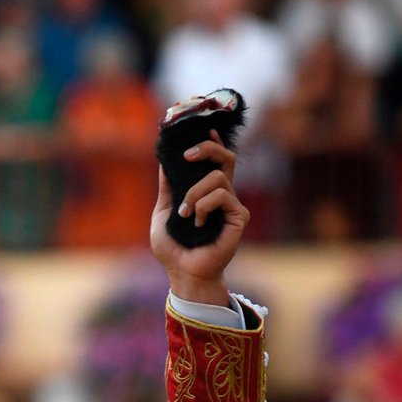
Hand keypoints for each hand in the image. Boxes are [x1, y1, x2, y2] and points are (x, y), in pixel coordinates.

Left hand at [150, 130, 249, 306]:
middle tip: (188, 155)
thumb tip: (164, 162)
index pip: (215, 161)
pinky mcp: (239, 216)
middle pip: (226, 158)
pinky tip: (197, 222)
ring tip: (184, 214)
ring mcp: (232, 205)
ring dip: (194, 193)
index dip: (213, 143)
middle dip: (208, 149)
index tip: (205, 129)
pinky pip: (222, 196)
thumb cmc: (173, 248)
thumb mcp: (163, 213)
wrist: (182, 272)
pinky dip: (204, 206)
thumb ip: (167, 188)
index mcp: (206, 193)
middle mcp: (222, 195)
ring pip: (217, 177)